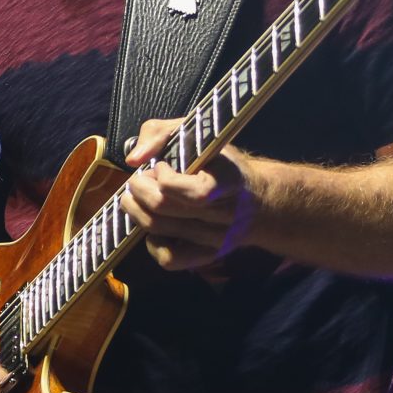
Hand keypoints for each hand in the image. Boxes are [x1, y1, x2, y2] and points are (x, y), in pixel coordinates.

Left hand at [120, 117, 259, 271]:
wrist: (258, 201)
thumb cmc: (221, 164)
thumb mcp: (198, 134)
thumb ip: (161, 133)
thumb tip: (133, 159)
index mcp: (229, 181)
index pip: (193, 191)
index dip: (164, 176)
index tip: (161, 164)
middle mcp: (225, 214)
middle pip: (163, 208)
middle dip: (138, 189)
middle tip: (139, 179)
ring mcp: (216, 239)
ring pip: (158, 230)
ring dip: (136, 210)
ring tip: (137, 197)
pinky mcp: (207, 256)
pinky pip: (169, 259)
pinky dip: (151, 242)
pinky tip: (155, 226)